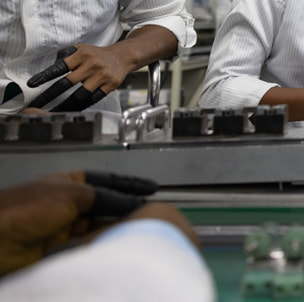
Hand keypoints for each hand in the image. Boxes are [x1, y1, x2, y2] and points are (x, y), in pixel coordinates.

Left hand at [0, 171, 162, 275]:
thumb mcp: (75, 195)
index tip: (151, 187)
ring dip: (114, 227)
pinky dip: (102, 242)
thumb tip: (131, 202)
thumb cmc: (26, 208)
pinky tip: (115, 242)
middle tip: (149, 211)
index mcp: (70, 183)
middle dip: (126, 207)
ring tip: (137, 227)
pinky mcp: (61, 248)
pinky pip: (88, 244)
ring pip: (98, 226)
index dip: (130, 184)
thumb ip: (107, 198)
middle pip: (106, 204)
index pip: (108, 181)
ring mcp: (65, 226)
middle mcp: (68, 203)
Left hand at [28, 43, 138, 106]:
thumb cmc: (98, 54)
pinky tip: (73, 109)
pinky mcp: (110, 85)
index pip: (60, 67)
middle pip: (66, 83)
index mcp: (82, 55)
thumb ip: (66, 55)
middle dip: (49, 95)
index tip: (32, 84)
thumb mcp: (81, 48)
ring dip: (65, 105)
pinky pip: (93, 98)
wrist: (123, 56)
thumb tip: (51, 65)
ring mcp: (101, 76)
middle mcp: (91, 65)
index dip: (45, 76)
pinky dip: (82, 105)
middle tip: (37, 105)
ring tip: (53, 111)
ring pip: (80, 95)